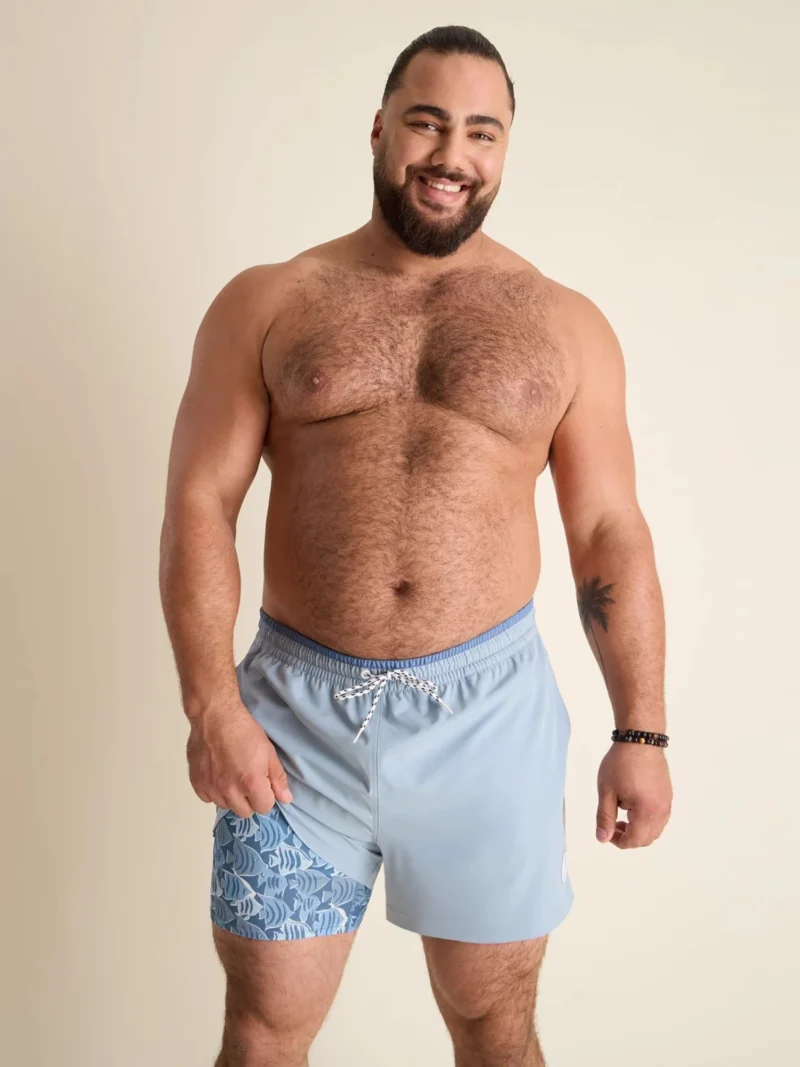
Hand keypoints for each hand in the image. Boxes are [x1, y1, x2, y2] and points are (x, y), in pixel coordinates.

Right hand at [186, 698, 292, 817]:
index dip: (266, 796)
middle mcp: (229, 791)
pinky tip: (217, 775)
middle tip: (247, 779)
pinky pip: (208, 798)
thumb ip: (278, 779)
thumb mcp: (268, 752)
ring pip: (225, 805)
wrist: (214, 716)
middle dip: (249, 799)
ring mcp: (211, 788)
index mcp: (251, 784)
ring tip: (231, 774)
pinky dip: (213, 791)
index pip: (264, 808)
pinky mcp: (196, 783)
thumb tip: (286, 799)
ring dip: (231, 796)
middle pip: (244, 812)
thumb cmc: (244, 731)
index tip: (263, 783)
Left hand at [596, 741, 671, 848]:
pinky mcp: (667, 794)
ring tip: (621, 815)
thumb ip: (604, 817)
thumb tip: (603, 838)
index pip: (635, 840)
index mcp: (647, 811)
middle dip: (629, 837)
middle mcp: (662, 810)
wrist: (640, 739)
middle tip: (612, 824)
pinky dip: (647, 820)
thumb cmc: (622, 763)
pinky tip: (632, 806)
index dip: (619, 841)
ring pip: (655, 829)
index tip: (606, 832)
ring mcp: (667, 802)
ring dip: (639, 829)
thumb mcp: (607, 791)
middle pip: (647, 838)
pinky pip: (660, 817)